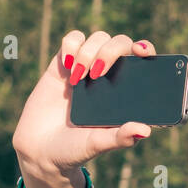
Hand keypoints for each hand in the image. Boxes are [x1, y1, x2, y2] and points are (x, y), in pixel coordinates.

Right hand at [11, 30, 158, 178]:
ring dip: (89, 52)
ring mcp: (87, 68)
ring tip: (78, 79)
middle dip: (111, 50)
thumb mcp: (98, 145)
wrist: (40, 149)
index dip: (146, 49)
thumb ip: (120, 137)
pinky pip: (73, 39)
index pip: (143, 62)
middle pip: (120, 43)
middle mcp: (109, 77)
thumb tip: (146, 130)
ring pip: (98, 38)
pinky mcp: (64, 64)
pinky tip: (68, 65)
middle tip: (98, 73)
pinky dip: (72, 45)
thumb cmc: (75, 149)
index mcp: (125, 94)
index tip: (141, 52)